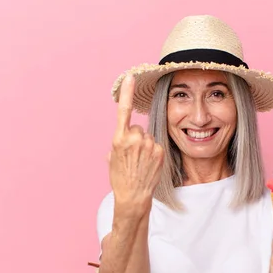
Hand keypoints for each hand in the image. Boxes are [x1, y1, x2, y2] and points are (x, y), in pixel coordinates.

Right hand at [109, 74, 163, 214]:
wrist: (134, 196)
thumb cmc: (120, 178)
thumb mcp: (112, 158)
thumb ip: (117, 144)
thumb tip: (122, 140)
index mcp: (119, 138)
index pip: (124, 110)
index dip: (127, 93)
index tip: (130, 77)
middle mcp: (134, 138)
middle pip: (138, 128)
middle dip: (136, 138)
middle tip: (133, 156)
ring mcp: (149, 144)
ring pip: (147, 137)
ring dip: (145, 146)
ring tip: (141, 162)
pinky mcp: (160, 150)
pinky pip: (156, 144)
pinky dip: (153, 152)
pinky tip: (149, 164)